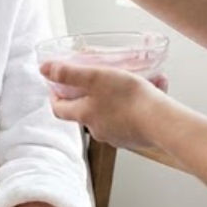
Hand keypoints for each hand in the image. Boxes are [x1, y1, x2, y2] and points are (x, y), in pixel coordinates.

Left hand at [43, 58, 171, 150]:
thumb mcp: (95, 77)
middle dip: (90, 93)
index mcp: (85, 115)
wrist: (162, 122)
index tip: (55, 86)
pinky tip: (151, 90)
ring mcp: (118, 136)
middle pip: (86, 111)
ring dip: (117, 97)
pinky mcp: (136, 138)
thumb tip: (43, 69)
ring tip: (132, 79)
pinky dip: (136, 105)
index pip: (59, 109)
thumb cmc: (129, 98)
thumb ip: (69, 73)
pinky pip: (131, 118)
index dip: (54, 97)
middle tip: (97, 78)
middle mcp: (98, 130)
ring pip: (111, 113)